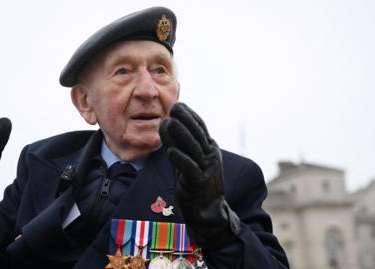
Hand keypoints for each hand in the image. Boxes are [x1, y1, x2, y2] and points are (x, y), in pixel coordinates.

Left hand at [159, 102, 239, 248]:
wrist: (207, 211)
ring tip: (169, 122)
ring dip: (181, 134)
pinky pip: (190, 169)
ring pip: (193, 148)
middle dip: (186, 119)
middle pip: (197, 134)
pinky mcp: (200, 183)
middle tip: (174, 107)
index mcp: (209, 149)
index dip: (190, 115)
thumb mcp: (185, 159)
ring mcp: (207, 169)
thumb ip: (177, 143)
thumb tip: (165, 123)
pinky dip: (181, 159)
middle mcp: (211, 156)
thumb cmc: (195, 183)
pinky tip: (170, 151)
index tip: (179, 104)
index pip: (200, 128)